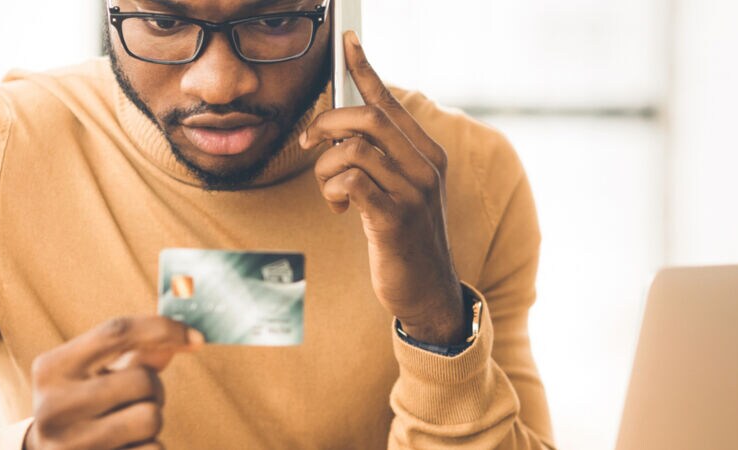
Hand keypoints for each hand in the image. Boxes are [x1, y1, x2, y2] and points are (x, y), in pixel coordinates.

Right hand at [24, 316, 203, 449]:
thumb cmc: (79, 409)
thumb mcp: (93, 377)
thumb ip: (135, 355)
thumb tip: (184, 336)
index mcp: (51, 369)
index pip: (116, 332)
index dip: (163, 329)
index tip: (197, 337)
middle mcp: (54, 407)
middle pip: (143, 380)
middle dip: (154, 390)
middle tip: (137, 401)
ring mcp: (70, 445)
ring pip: (151, 418)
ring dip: (152, 421)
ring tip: (128, 427)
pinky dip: (149, 448)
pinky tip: (125, 449)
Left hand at [300, 31, 467, 344]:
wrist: (428, 289)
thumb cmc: (405, 236)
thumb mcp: (401, 190)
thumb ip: (381, 158)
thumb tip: (341, 125)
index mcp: (427, 153)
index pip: (390, 102)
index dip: (365, 69)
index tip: (346, 41)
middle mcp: (425, 167)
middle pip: (366, 118)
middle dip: (326, 125)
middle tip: (309, 144)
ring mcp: (413, 193)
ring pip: (351, 151)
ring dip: (325, 170)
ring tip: (332, 193)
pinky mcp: (394, 219)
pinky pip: (349, 182)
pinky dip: (333, 191)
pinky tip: (340, 208)